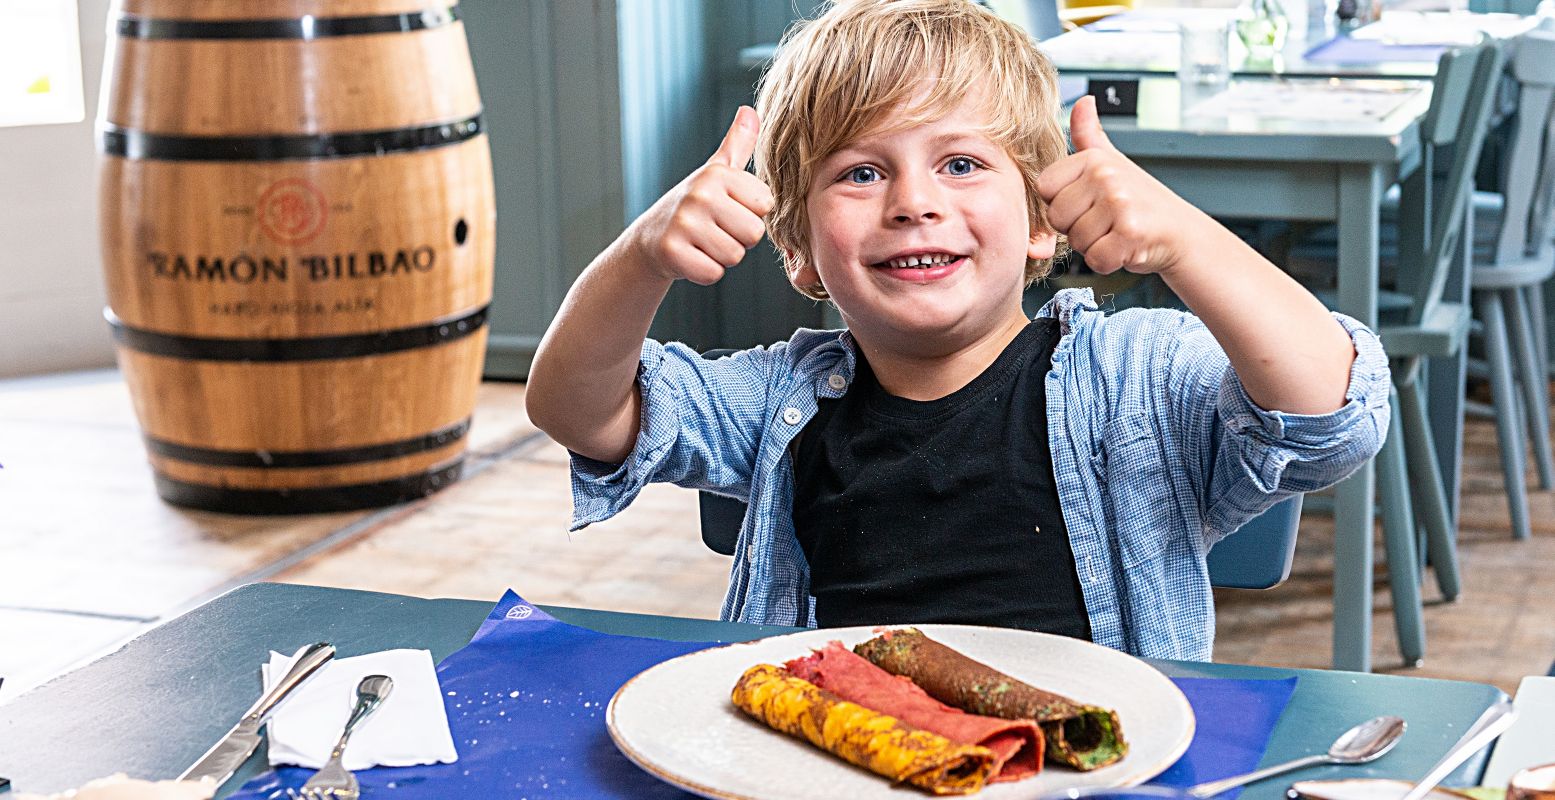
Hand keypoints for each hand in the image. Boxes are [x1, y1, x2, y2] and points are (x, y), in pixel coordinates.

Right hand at [626, 106, 774, 284]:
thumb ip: (738, 144)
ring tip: (702, 242)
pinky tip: (691, 256)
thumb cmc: (694, 205)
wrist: (650, 237)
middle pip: (753, 233)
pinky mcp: (672, 252)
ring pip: (734, 256)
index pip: (765, 206)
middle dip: (738, 238)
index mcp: (717, 174)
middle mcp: (700, 194)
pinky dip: (704, 271)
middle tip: (714, 230)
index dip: (749, 213)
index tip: (727, 210)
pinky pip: (713, 274)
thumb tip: (751, 110)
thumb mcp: (716, 172)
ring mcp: (684, 223)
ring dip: (721, 256)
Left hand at [1037, 96, 1208, 275]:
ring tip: (1117, 233)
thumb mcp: (1112, 161)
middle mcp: (1106, 176)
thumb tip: (1083, 101)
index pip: (1045, 189)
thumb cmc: (1141, 201)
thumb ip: (1089, 134)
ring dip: (1094, 246)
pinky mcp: (1130, 233)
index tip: (1088, 203)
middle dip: (1077, 229)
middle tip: (1106, 222)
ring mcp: (1119, 203)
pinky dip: (1109, 262)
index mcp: (1093, 158)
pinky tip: (1125, 248)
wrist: (1181, 232)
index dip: (1062, 203)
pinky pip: (1096, 260)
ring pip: (1076, 242)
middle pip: (1057, 218)